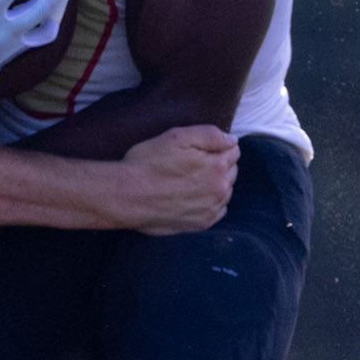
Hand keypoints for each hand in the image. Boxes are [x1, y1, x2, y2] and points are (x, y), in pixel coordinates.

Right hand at [116, 125, 237, 232]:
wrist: (125, 197)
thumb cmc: (147, 164)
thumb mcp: (176, 137)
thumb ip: (210, 134)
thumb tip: (232, 140)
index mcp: (217, 165)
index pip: (233, 150)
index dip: (216, 147)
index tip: (198, 149)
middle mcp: (220, 189)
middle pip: (232, 171)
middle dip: (218, 165)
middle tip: (191, 165)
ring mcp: (211, 209)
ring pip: (226, 191)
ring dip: (215, 184)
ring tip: (189, 182)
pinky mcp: (201, 224)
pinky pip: (218, 210)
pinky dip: (211, 203)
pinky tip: (192, 198)